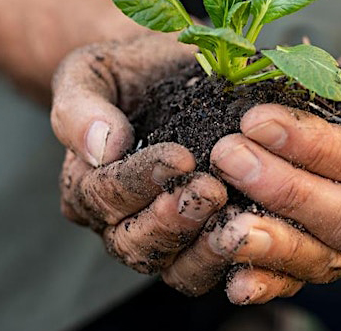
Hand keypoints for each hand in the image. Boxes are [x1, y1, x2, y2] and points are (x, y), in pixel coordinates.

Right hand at [50, 34, 227, 273]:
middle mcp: (117, 223)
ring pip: (174, 268)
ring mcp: (162, 240)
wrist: (171, 71)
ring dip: (204, 250)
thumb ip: (81, 107)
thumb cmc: (128, 70)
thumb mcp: (92, 72)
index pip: (104, 195)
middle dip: (172, 220)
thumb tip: (102, 147)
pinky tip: (259, 235)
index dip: (140, 180)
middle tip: (210, 191)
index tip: (179, 157)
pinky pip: (213, 270)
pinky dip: (235, 261)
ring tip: (235, 219)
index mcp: (85, 184)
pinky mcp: (203, 246)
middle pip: (133, 243)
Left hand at [159, 36, 340, 303]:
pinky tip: (236, 283)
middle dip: (283, 191)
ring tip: (223, 224)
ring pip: (325, 256)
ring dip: (272, 243)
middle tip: (228, 156)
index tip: (256, 119)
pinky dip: (271, 282)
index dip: (311, 146)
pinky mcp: (333, 251)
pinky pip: (305, 276)